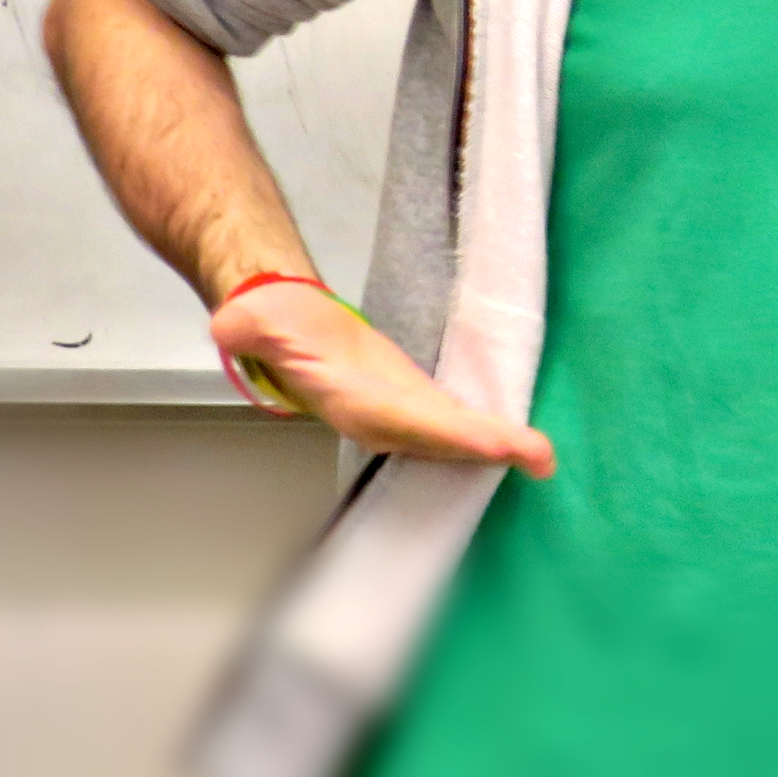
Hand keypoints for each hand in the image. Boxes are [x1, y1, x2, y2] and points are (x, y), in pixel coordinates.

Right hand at [212, 280, 556, 476]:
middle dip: (487, 449)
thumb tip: (234, 327)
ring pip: (450, 436)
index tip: (491, 440)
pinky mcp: (410, 400)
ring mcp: (396, 414)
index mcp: (349, 402)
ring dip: (495, 447)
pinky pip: (451, 422)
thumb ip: (249, 326)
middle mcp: (378, 419)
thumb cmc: (272, 320)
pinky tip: (517, 441)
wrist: (279, 323)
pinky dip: (485, 433)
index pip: (405, 421)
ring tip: (543, 455)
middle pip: (438, 439)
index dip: (448, 432)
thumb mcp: (254, 319)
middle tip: (541, 457)